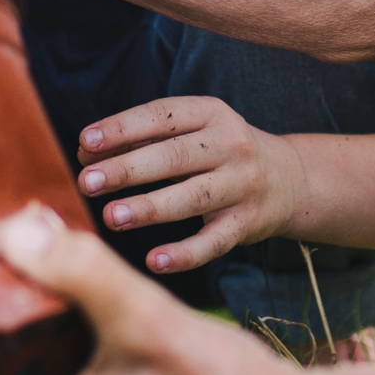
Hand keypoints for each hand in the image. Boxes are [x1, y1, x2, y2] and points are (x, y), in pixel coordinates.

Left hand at [76, 97, 305, 274]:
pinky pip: (214, 241)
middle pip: (173, 157)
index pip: (161, 116)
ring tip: (111, 217)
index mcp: (210, 114)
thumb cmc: (217, 152)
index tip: (86, 141)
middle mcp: (230, 146)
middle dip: (127, 169)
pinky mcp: (248, 223)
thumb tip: (86, 154)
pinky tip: (155, 261)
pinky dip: (185, 253)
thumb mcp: (189, 134)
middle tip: (87, 182)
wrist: (288, 178)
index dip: (122, 128)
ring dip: (149, 208)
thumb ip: (141, 140)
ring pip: (192, 198)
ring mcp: (241, 185)